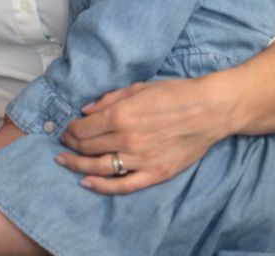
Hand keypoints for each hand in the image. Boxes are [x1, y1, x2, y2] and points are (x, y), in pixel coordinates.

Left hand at [57, 76, 233, 194]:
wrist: (210, 109)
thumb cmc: (174, 93)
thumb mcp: (138, 88)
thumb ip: (109, 100)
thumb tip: (85, 111)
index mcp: (121, 116)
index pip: (83, 129)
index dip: (70, 130)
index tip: (67, 129)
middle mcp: (127, 139)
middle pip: (88, 147)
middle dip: (71, 145)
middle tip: (65, 143)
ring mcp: (141, 159)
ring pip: (99, 167)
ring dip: (77, 164)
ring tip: (64, 161)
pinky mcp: (156, 173)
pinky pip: (124, 185)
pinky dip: (102, 186)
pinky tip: (86, 182)